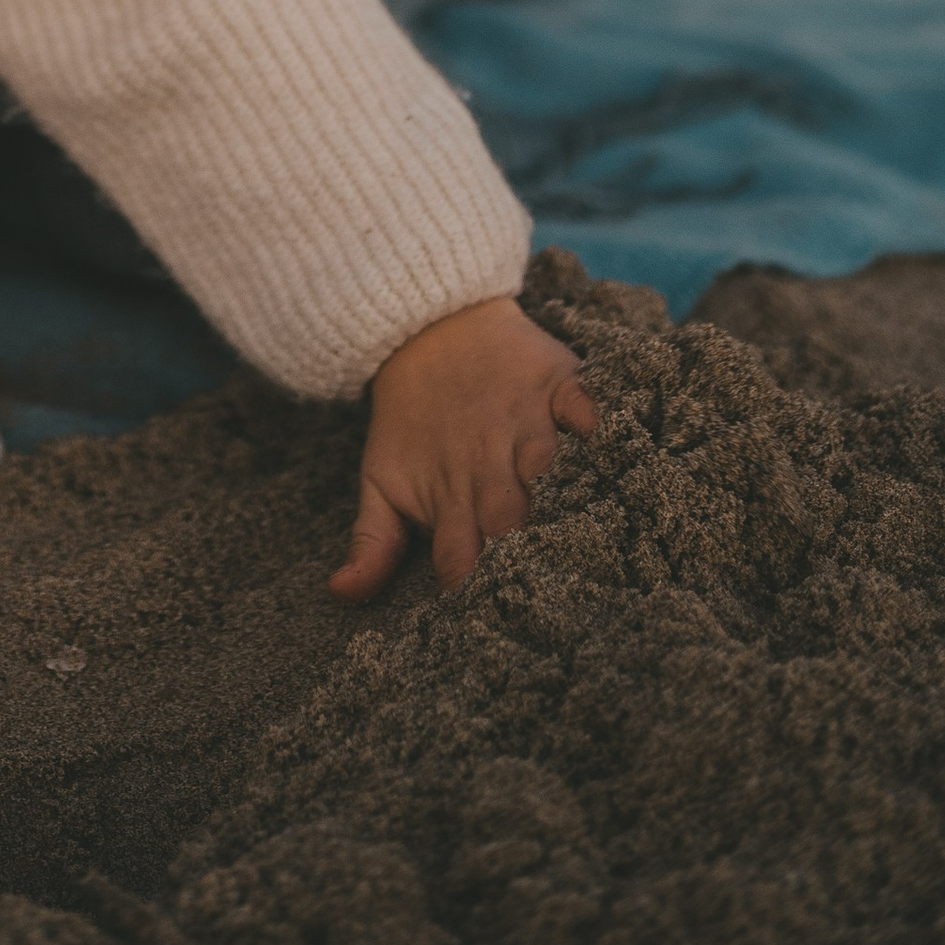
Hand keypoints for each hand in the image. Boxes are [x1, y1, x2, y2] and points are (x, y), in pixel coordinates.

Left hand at [331, 296, 598, 600]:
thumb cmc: (411, 417)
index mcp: (449, 495)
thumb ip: (372, 543)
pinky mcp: (557, 381)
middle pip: (510, 522)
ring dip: (560, 495)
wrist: (428, 322)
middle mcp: (489, 461)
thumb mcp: (382, 478)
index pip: (462, 561)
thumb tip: (339, 595)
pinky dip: (594, 426)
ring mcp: (526, 420)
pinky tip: (604, 447)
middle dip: (520, 553)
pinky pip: (583, 406)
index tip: (483, 622)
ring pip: (549, 469)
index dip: (471, 592)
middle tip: (540, 587)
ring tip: (578, 526)